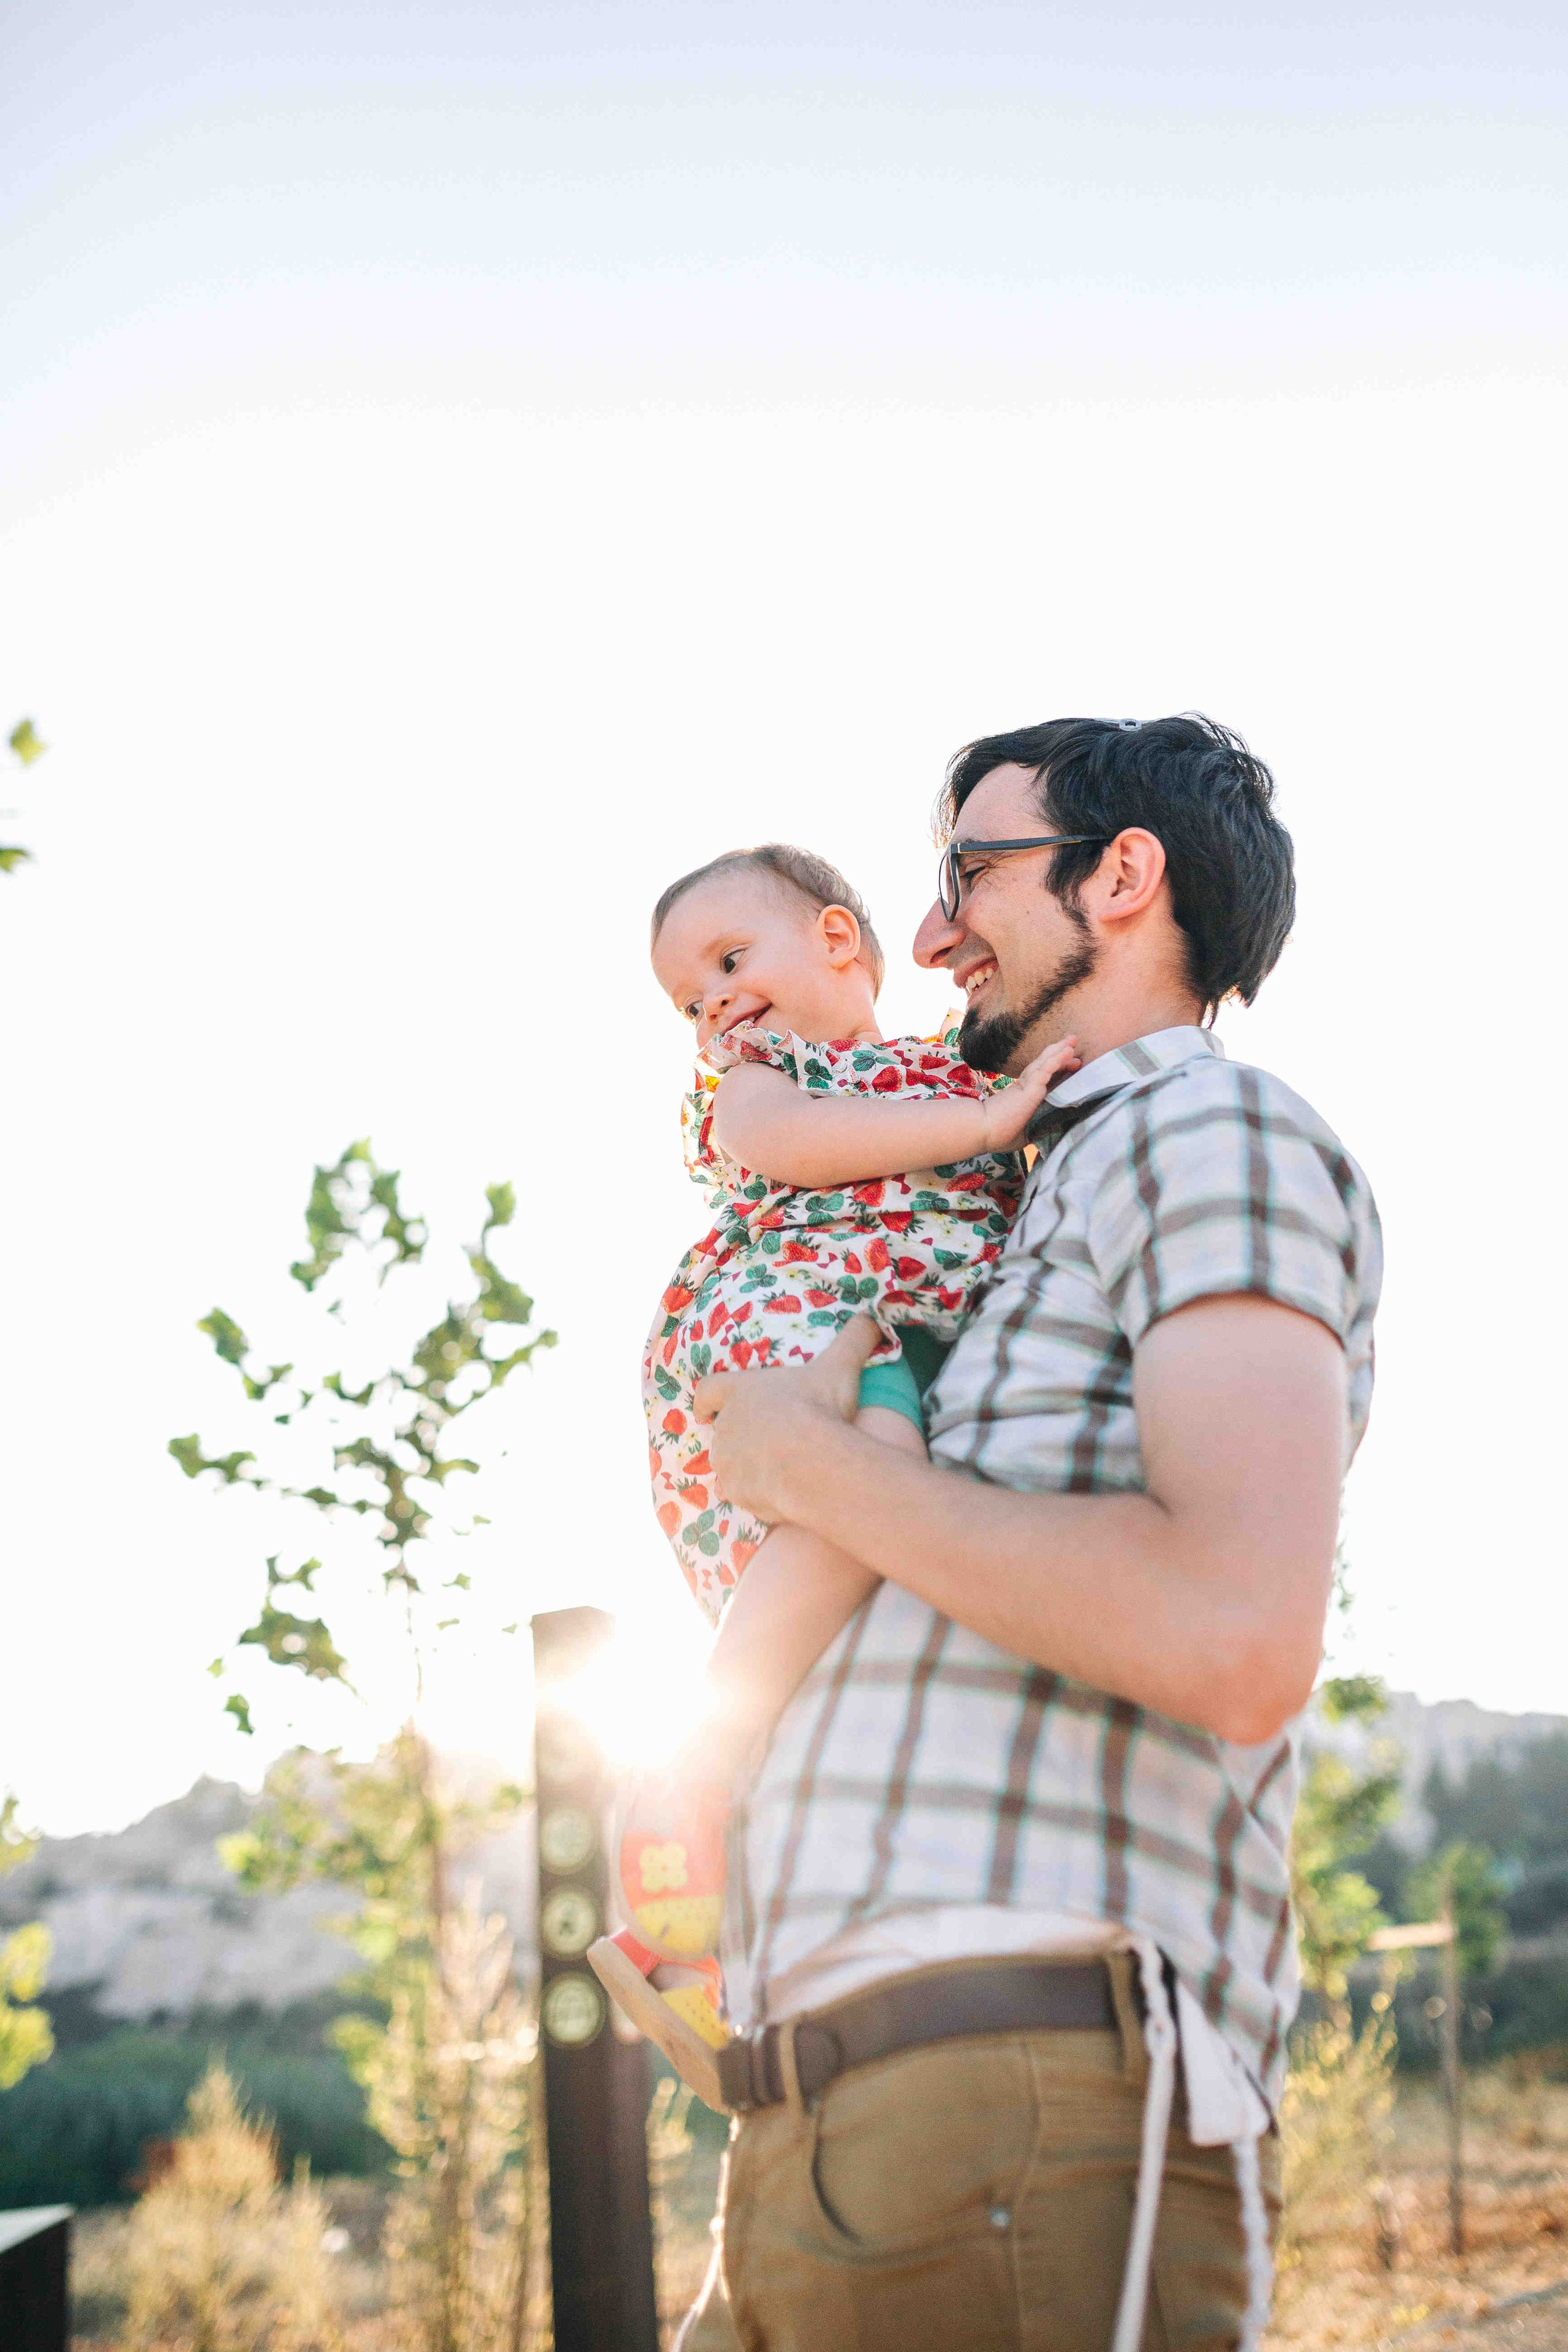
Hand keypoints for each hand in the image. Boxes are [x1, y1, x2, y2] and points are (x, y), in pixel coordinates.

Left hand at [693, 1315, 881, 1521]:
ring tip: (771, 1472)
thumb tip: (873, 1316)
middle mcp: (726, 1425)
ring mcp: (727, 1460)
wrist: (812, 1462)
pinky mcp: (735, 1491)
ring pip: (728, 1464)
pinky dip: (753, 1493)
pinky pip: (739, 1493)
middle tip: (763, 1442)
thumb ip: (855, 1338)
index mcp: (740, 1391)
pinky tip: (776, 1495)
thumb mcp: (841, 1366)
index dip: (705, 1400)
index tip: (703, 1410)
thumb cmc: (820, 1408)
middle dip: (738, 1437)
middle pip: (722, 1431)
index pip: (708, 1390)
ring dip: (744, 1466)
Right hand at [976, 1035, 1080, 1152]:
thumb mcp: (1025, 1133)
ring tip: (1072, 1039)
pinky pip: (1046, 1070)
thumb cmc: (998, 1134)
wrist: (981, 1131)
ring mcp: (1027, 1085)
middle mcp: (1025, 1086)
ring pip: (1046, 1062)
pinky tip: (1067, 1051)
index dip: (1057, 1069)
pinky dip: (1057, 1060)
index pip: (1043, 1078)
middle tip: (1072, 1043)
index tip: (1072, 1064)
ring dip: (1060, 1050)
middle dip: (1060, 1054)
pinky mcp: (1028, 1087)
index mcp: (1024, 1095)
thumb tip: (1053, 1128)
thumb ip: (1038, 1127)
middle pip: (1045, 1065)